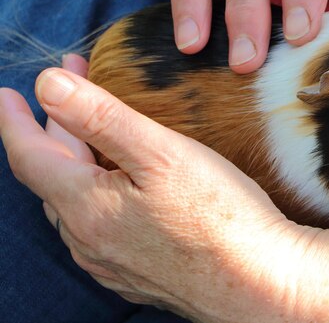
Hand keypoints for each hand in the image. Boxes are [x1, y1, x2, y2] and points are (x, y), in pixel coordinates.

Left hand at [0, 55, 328, 321]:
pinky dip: (98, 192)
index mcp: (86, 209)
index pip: (30, 157)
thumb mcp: (161, 154)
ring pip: (77, 203)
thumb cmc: (220, 217)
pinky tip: (123, 185)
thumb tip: (49, 86)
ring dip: (78, 162)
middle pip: (56, 177)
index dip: (15, 121)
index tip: (9, 94)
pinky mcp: (137, 273)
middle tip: (75, 90)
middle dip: (58, 130)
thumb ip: (101, 118)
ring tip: (96, 134)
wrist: (261, 284)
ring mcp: (112, 263)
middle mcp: (88, 242)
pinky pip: (100, 226)